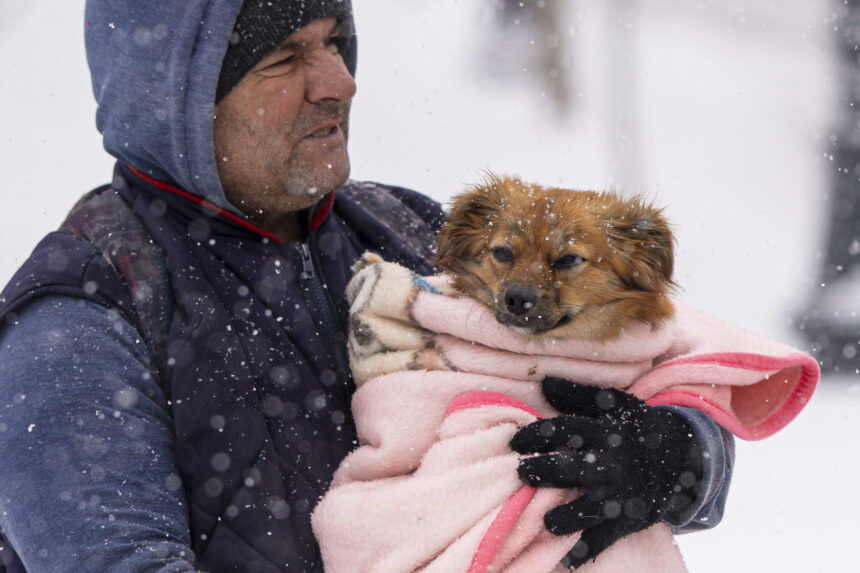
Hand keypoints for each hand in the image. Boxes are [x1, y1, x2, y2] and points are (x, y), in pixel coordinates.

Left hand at [509, 377, 702, 568]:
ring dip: (563, 517)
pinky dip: (586, 550)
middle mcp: (611, 464)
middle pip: (573, 469)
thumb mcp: (613, 405)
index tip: (512, 441)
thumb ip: (578, 395)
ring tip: (543, 521)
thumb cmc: (635, 428)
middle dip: (544, 472)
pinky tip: (566, 558)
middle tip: (521, 473)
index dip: (536, 435)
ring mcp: (620, 494)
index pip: (565, 431)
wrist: (684, 455)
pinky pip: (605, 539)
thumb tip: (544, 381)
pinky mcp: (629, 519)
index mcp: (605, 433)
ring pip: (587, 510)